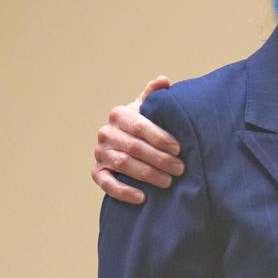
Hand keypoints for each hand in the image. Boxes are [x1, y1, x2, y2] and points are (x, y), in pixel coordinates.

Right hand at [92, 76, 184, 202]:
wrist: (127, 146)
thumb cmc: (143, 126)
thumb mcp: (149, 109)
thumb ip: (155, 96)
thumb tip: (164, 80)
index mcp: (119, 114)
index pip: (139, 125)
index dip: (159, 137)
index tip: (179, 148)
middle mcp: (105, 133)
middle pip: (134, 147)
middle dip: (159, 159)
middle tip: (180, 169)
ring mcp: (100, 153)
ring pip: (123, 165)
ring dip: (148, 175)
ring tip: (169, 182)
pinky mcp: (97, 172)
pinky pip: (107, 184)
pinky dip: (123, 191)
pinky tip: (142, 197)